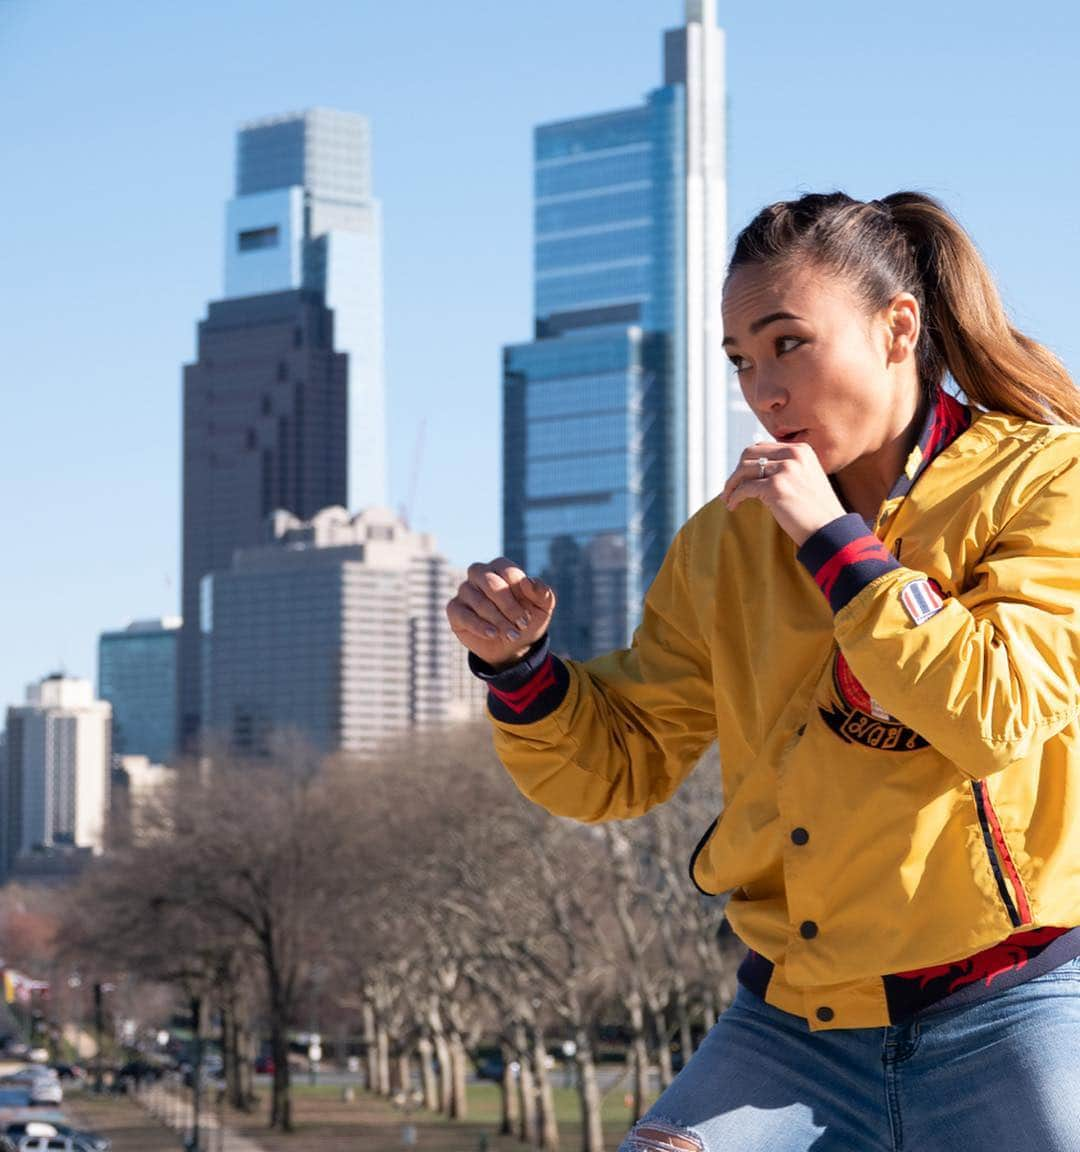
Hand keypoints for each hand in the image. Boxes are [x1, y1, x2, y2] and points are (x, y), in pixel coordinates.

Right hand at [446, 557, 555, 669]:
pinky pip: (464, 615)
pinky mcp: (454, 609)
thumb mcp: (542, 608)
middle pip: (490, 583)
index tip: (528, 617)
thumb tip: (528, 581)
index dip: (519, 594)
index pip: (508, 572)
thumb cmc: (526, 620)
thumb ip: (542, 592)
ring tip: (511, 635)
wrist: (512, 646)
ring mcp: (465, 591)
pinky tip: (493, 634)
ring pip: (479, 601)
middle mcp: (479, 574)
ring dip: (498, 620)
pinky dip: (480, 626)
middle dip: (508, 607)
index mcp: (500, 567)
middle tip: (521, 626)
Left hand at [721, 441, 846, 546]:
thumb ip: (786, 467)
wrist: (829, 530)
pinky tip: (733, 505)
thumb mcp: (806, 478)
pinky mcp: (776, 487)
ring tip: (728, 498)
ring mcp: (785, 470)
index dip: (747, 462)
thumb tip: (752, 468)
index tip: (740, 478)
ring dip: (731, 485)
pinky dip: (734, 497)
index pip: (763, 447)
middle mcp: (794, 455)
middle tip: (730, 488)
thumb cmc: (816, 510)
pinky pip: (744, 488)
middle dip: (736, 471)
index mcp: (801, 449)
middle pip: (749, 454)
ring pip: (743, 470)